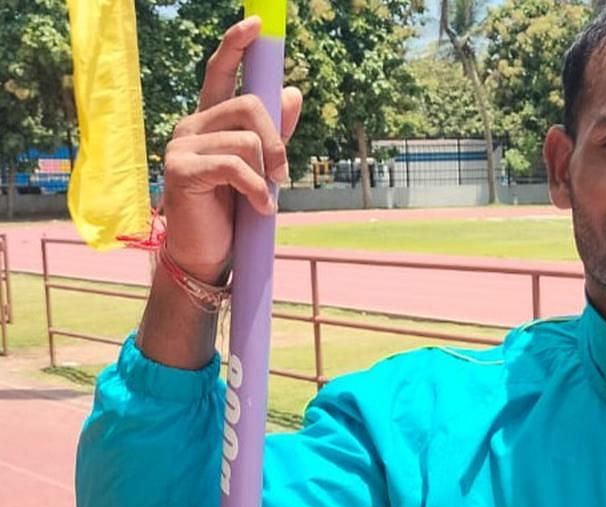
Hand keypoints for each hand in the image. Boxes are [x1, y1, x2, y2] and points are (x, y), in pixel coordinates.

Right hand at [161, 16, 302, 284]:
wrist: (208, 254)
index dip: (236, 45)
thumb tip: (294, 93)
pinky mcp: (181, 169)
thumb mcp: (261, 168)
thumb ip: (276, 132)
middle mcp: (192, 125)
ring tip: (262, 198)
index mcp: (210, 120)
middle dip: (278, 140)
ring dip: (267, 172)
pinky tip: (259, 208)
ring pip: (247, 138)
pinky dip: (257, 190)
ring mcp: (182, 145)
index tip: (255, 24)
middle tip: (281, 175)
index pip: (221, 72)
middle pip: (250, 104)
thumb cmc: (232, 211)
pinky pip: (236, 165)